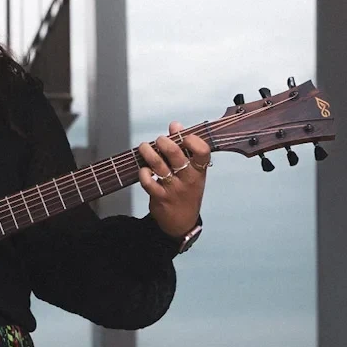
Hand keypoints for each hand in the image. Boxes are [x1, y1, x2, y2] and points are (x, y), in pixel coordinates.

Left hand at [135, 121, 210, 238]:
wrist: (182, 222)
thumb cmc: (186, 190)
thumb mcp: (192, 171)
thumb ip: (184, 147)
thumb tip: (175, 125)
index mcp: (199, 170)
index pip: (203, 152)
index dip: (193, 140)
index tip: (184, 136)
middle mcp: (188, 179)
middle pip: (177, 156)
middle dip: (164, 143)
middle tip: (159, 140)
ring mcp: (174, 188)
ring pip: (159, 166)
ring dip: (149, 153)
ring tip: (144, 147)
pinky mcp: (160, 197)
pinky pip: (148, 182)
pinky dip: (143, 173)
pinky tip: (143, 169)